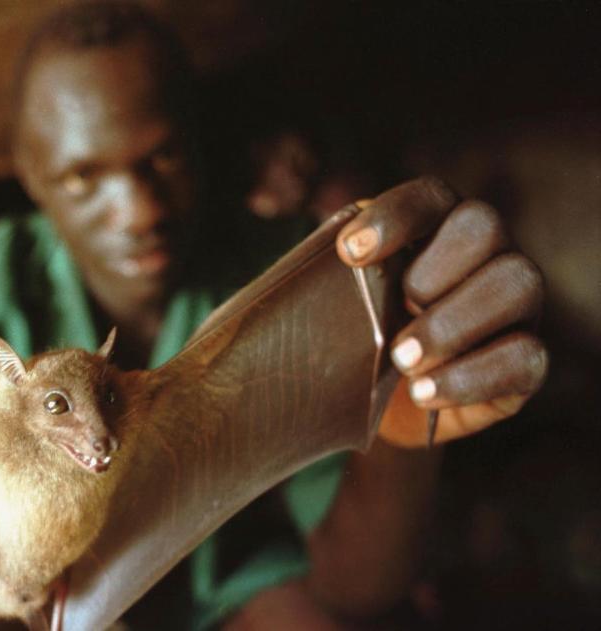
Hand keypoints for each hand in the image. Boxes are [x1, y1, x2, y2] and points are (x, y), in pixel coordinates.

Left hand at [335, 177, 547, 446]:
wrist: (378, 408)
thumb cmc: (354, 339)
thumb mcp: (334, 304)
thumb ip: (326, 279)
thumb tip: (295, 276)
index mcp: (436, 227)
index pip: (429, 197)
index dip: (394, 216)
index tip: (348, 253)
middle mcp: (486, 254)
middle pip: (483, 226)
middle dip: (431, 269)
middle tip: (396, 307)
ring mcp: (516, 306)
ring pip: (516, 284)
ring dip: (451, 324)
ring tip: (401, 359)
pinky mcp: (527, 362)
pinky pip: (525, 357)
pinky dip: (470, 377)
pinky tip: (423, 391)